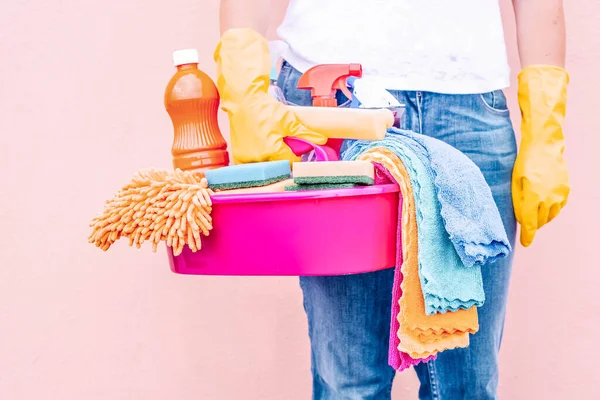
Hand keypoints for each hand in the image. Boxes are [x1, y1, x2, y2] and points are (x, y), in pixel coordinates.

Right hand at [213, 28, 326, 163]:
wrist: (242, 100)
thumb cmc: (264, 108)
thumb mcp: (288, 120)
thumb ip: (305, 133)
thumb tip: (321, 140)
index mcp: (272, 151)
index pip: (291, 162)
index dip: (296, 154)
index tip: (294, 145)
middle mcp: (258, 159)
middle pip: (278, 165)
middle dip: (283, 156)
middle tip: (281, 141)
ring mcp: (246, 159)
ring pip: (266, 166)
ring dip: (270, 158)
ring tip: (269, 141)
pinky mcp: (238, 157)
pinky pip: (253, 164)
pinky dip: (258, 158)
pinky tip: (259, 145)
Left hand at [512, 65, 569, 246]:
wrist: (545, 146)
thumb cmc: (524, 163)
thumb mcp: (515, 183)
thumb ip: (518, 203)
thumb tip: (522, 220)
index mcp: (533, 196)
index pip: (530, 223)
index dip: (527, 236)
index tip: (525, 244)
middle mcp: (549, 197)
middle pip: (540, 221)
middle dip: (532, 224)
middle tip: (524, 221)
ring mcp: (560, 194)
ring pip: (550, 216)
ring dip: (541, 218)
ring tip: (533, 211)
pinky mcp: (566, 190)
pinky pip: (558, 207)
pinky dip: (550, 209)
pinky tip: (543, 204)